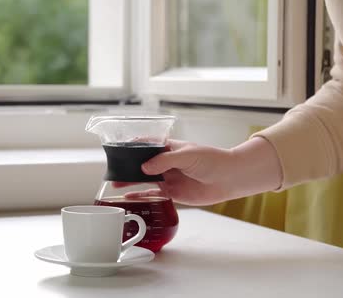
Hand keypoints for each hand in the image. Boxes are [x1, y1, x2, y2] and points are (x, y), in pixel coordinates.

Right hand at [123, 137, 282, 205]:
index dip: (131, 147)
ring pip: (144, 179)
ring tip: (114, 184)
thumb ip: (164, 161)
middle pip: (141, 163)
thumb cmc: (213, 160)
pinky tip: (129, 197)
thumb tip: (144, 167)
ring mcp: (169, 177)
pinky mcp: (173, 192)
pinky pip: (153, 194)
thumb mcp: (187, 155)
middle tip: (112, 170)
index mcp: (169, 148)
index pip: (146, 145)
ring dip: (130, 181)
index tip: (117, 150)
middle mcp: (166, 163)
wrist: (230, 178)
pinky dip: (140, 196)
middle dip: (127, 166)